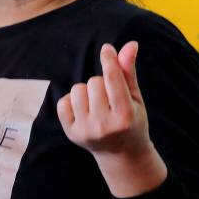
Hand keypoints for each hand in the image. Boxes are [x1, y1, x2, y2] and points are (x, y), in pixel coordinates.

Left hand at [57, 41, 166, 196]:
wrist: (122, 155)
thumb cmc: (132, 120)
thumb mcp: (135, 98)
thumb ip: (129, 72)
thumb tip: (130, 44)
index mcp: (125, 116)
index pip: (113, 80)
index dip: (109, 60)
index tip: (106, 48)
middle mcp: (104, 125)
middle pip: (94, 82)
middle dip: (101, 83)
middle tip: (109, 97)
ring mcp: (86, 130)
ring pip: (77, 90)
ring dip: (86, 91)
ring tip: (97, 103)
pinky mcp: (71, 133)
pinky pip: (63, 102)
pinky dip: (72, 101)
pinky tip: (84, 110)